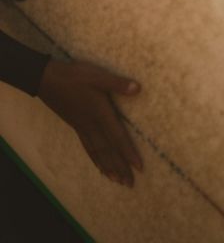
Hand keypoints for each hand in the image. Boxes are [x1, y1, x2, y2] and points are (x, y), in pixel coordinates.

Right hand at [37, 58, 142, 186]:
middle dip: (120, 167)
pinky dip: (95, 158)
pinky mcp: (76, 126)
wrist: (48, 80)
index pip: (117, 137)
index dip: (128, 152)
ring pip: (97, 152)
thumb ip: (118, 84)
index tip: (139, 167)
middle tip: (130, 184)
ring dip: (108, 166)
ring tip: (117, 180)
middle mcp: (91, 125)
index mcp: (100, 113)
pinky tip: (100, 165)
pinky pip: (88, 147)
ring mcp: (82, 127)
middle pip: (108, 150)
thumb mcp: (99, 76)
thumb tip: (138, 89)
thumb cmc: (75, 76)